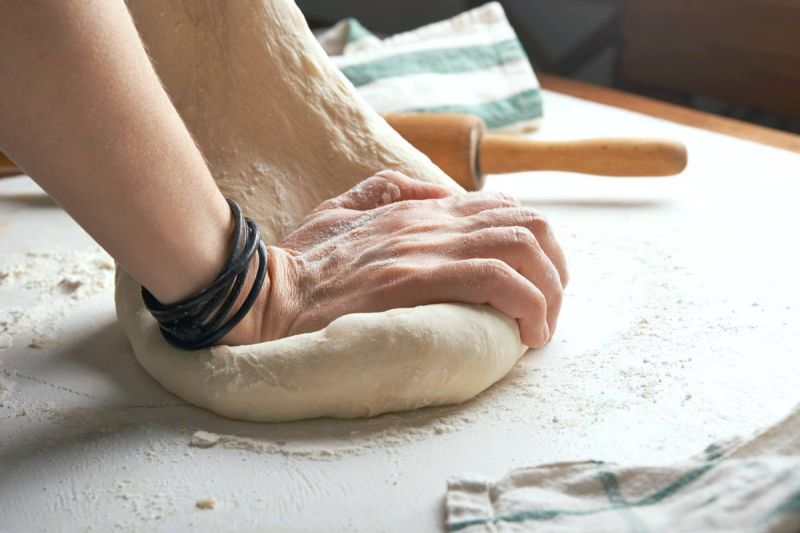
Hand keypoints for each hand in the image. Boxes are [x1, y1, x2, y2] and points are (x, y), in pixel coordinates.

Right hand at [232, 171, 567, 347]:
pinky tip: (526, 334)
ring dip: (549, 291)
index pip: (502, 208)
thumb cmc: (300, 264)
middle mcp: (431, 221)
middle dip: (555, 270)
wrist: (263, 295)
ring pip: (523, 247)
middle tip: (546, 312)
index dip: (532, 245)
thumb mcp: (341, 208)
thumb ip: (387, 189)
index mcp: (418, 208)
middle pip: (528, 224)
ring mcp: (425, 247)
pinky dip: (528, 304)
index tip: (531, 287)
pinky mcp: (417, 278)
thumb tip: (437, 192)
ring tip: (540, 329)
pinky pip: (497, 279)